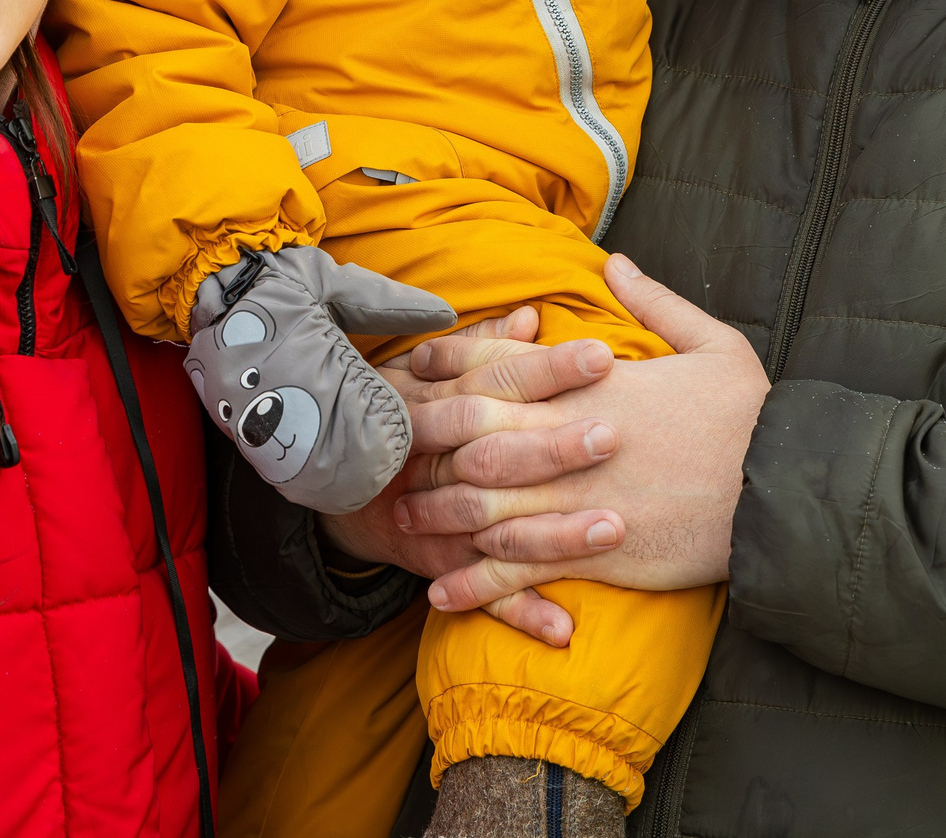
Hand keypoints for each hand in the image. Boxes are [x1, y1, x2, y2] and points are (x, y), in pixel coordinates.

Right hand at [318, 307, 625, 645]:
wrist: (332, 487)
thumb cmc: (398, 416)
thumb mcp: (427, 374)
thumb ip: (482, 347)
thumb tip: (532, 315)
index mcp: (440, 401)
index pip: (498, 379)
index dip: (547, 368)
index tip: (602, 355)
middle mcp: (438, 459)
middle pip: (496, 450)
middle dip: (552, 447)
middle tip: (612, 437)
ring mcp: (439, 518)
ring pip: (496, 527)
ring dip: (554, 533)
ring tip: (613, 529)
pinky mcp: (441, 565)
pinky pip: (481, 593)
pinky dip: (520, 612)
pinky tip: (564, 629)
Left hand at [400, 256, 768, 614]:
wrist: (785, 491)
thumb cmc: (752, 416)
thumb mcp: (713, 343)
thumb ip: (655, 302)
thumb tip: (616, 261)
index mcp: (594, 386)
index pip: (503, 367)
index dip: (451, 366)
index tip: (416, 367)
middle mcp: (572, 442)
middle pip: (475, 437)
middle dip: (427, 445)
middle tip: (390, 452)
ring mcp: (579, 501)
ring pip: (485, 507)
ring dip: (437, 515)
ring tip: (400, 523)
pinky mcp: (595, 553)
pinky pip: (519, 572)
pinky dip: (475, 585)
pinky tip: (440, 597)